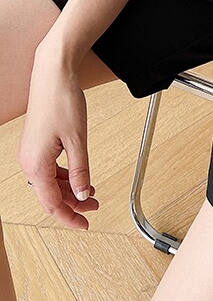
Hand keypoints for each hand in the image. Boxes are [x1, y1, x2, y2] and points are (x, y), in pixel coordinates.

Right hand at [17, 43, 98, 229]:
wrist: (52, 75)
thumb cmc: (62, 101)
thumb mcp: (78, 139)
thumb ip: (80, 170)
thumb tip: (83, 194)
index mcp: (36, 164)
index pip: (52, 204)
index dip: (69, 217)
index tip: (84, 225)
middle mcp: (29, 161)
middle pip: (50, 195)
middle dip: (73, 204)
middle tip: (95, 208)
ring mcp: (31, 153)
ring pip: (50, 182)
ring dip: (70, 189)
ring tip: (92, 191)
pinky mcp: (36, 144)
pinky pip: (48, 169)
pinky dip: (64, 176)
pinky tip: (78, 176)